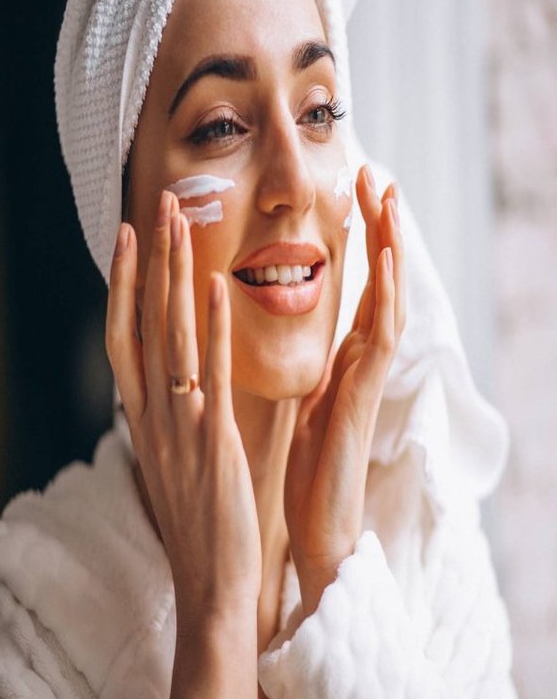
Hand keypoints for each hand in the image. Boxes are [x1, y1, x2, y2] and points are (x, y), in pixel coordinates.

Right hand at [105, 191, 261, 624]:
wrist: (210, 580)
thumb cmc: (197, 517)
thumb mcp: (171, 457)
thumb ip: (171, 413)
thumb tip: (174, 378)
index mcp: (142, 416)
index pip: (124, 335)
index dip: (124, 283)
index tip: (130, 238)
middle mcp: (151, 412)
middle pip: (144, 321)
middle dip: (150, 260)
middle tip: (158, 205)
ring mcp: (179, 424)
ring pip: (171, 335)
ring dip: (175, 276)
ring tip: (181, 224)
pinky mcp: (213, 440)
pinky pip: (211, 373)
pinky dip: (214, 327)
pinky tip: (219, 286)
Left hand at [284, 164, 404, 615]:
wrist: (316, 523)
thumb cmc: (309, 466)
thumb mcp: (305, 400)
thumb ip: (314, 365)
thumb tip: (305, 338)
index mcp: (344, 357)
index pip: (360, 287)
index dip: (363, 241)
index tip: (356, 195)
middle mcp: (362, 358)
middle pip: (381, 280)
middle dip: (382, 228)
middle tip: (379, 175)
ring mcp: (369, 374)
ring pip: (389, 295)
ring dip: (392, 245)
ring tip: (390, 195)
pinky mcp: (364, 393)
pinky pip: (382, 333)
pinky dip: (388, 291)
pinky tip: (388, 255)